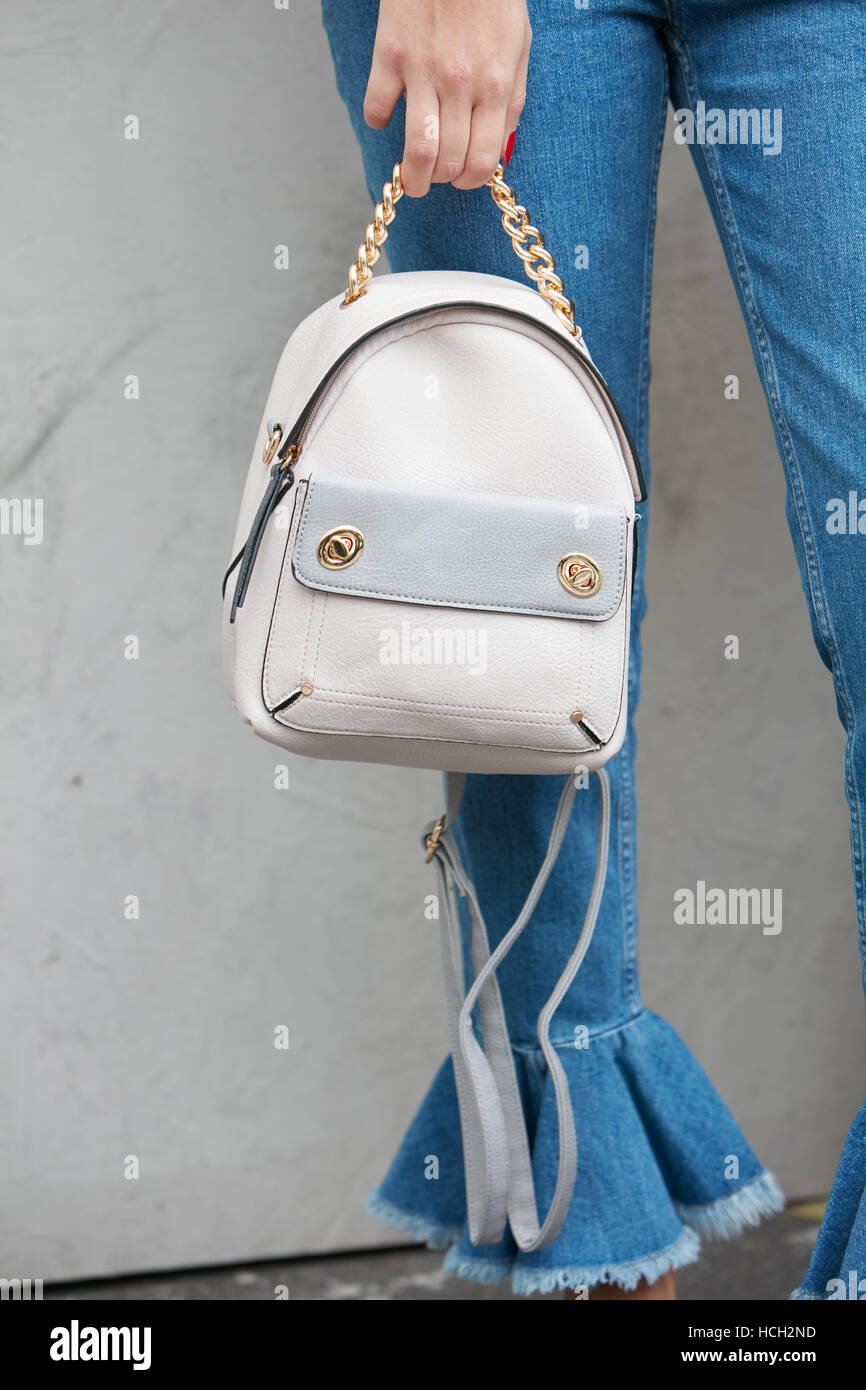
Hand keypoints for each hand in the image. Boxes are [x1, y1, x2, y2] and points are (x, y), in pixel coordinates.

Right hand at [363, 0, 530, 196]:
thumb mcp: (518, 47)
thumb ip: (511, 100)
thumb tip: (499, 148)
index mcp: (493, 85)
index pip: (482, 160)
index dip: (471, 180)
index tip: (463, 179)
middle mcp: (459, 84)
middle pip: (448, 162)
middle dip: (443, 180)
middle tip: (437, 177)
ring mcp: (421, 71)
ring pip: (416, 149)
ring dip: (412, 174)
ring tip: (410, 176)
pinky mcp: (389, 55)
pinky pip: (376, 109)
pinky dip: (378, 122)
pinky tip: (387, 116)